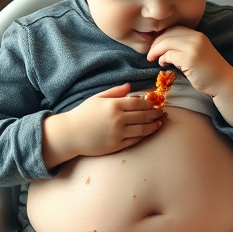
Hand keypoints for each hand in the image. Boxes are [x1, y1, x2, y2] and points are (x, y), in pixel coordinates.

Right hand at [42, 83, 163, 166]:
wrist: (70, 134)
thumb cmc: (83, 114)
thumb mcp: (97, 98)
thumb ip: (115, 92)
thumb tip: (130, 86)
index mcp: (113, 105)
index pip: (139, 103)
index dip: (149, 103)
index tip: (154, 103)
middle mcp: (118, 119)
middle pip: (143, 115)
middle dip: (155, 113)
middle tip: (162, 112)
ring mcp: (118, 133)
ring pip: (143, 129)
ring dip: (154, 125)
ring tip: (160, 122)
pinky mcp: (117, 145)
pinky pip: (135, 140)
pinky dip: (145, 135)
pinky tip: (149, 131)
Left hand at [146, 26, 232, 126]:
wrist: (224, 83)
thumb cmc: (209, 72)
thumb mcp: (197, 53)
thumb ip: (184, 47)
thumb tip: (162, 47)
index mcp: (198, 35)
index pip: (174, 29)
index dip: (161, 36)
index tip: (156, 47)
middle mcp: (196, 38)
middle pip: (168, 34)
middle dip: (155, 43)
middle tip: (150, 54)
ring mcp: (193, 47)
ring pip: (166, 42)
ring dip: (156, 51)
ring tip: (153, 59)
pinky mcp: (190, 58)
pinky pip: (169, 54)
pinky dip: (163, 58)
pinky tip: (163, 64)